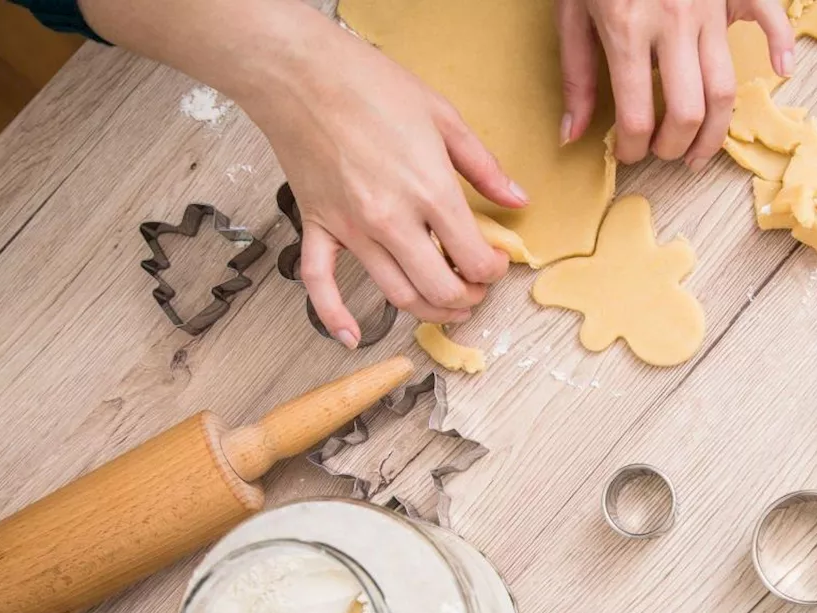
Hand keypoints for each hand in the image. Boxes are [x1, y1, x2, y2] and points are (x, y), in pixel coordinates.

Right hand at [81, 0, 524, 348]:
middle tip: (476, 289)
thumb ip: (484, 167)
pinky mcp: (316, 226)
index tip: (496, 263)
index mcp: (429, 191)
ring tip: (447, 305)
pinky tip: (352, 337)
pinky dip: (335, 316)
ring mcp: (351, 228)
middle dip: (467, 298)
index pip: (474, 256)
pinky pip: (320, 284)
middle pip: (439, 288)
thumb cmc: (369, 85)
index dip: (494, 269)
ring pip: (396, 294)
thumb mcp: (444, 117)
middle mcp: (391, 220)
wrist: (299, 72)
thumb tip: (517, 199)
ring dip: (428, 310)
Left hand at [556, 0, 794, 169]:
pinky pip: (768, 19)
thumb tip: (572, 134)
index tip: (628, 154)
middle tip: (664, 153)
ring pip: (725, 88)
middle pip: (689, 111)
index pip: (636, 115)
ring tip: (700, 149)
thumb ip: (576, 75)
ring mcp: (705, 9)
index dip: (633, 148)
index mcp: (625, 30)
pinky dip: (782, 46)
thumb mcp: (571, 13)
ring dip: (715, 131)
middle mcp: (671, 23)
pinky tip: (782, 70)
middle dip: (676, 147)